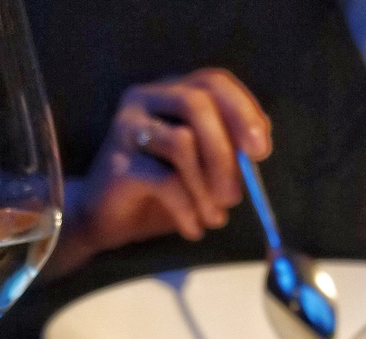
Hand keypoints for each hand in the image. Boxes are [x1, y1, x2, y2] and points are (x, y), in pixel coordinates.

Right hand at [52, 69, 270, 273]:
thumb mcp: (201, 171)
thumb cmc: (157, 194)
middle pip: (198, 104)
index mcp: (171, 92)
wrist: (105, 220)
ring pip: (182, 142)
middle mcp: (146, 99)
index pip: (214, 82)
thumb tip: (258, 147)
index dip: (243, 112)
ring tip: (212, 218)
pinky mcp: (118, 162)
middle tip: (235, 196)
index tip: (261, 151)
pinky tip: (192, 228)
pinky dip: (187, 209)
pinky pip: (164, 180)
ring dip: (206, 188)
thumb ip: (227, 153)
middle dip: (225, 152)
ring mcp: (128, 127)